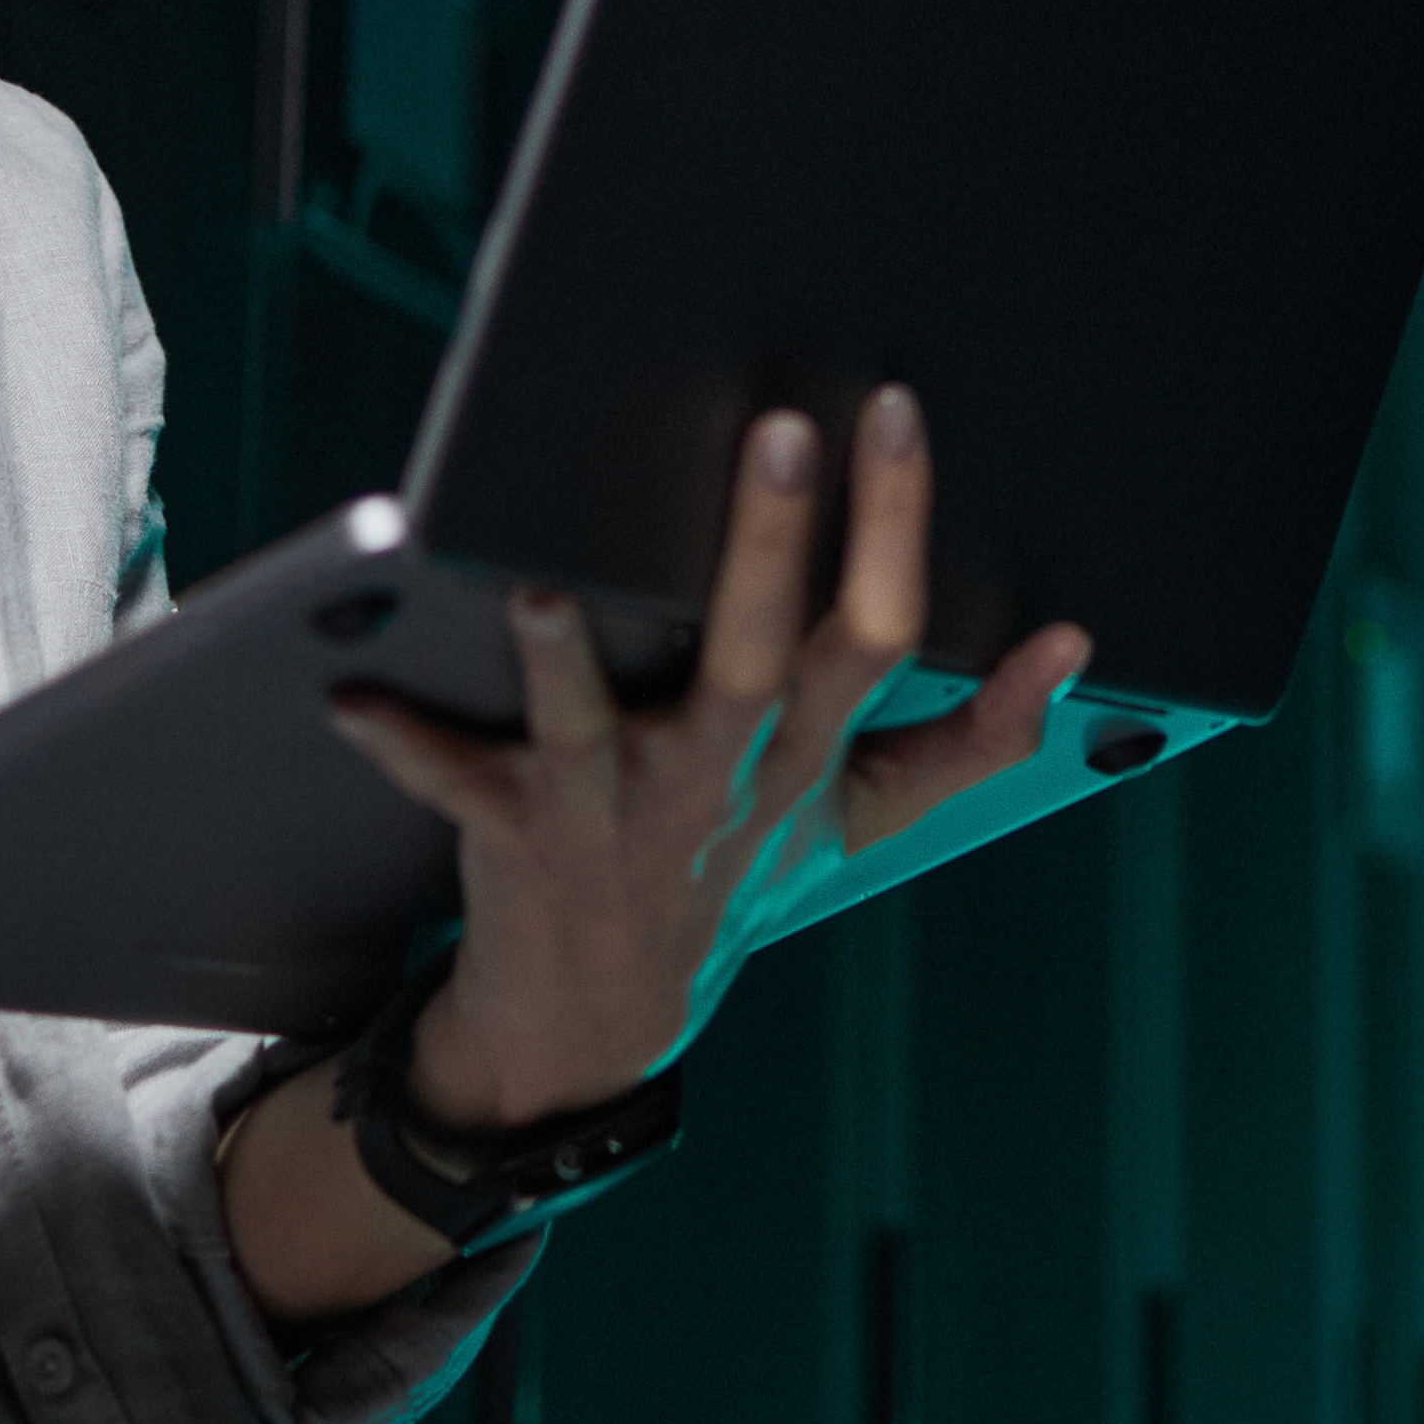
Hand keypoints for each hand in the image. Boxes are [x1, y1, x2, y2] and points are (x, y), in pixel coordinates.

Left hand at [326, 381, 1090, 1133]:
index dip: (892, 528)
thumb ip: (976, 738)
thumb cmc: (742, 874)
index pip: (874, 634)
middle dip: (769, 545)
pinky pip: (448, 779)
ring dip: (561, 657)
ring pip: (593, 718)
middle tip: (777, 431)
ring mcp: (611, 801)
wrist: (604, 1015)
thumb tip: (1074, 647)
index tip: (890, 408)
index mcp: (806, 755)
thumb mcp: (867, 817)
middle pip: (756, 653)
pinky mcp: (510, 826)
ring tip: (534, 582)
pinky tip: (348, 689)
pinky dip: (398, 740)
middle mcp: (715, 772)